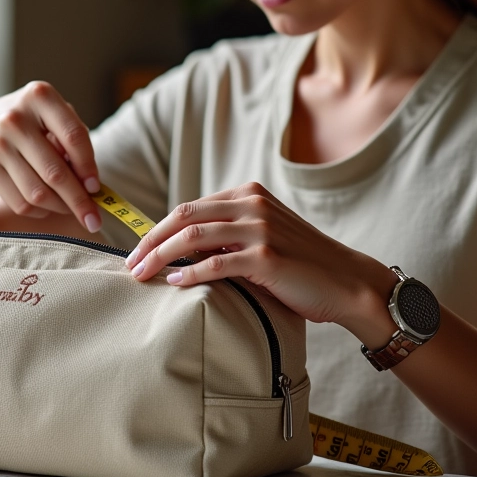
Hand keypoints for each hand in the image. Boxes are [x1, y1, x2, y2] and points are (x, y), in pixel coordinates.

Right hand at [0, 81, 102, 232]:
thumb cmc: (30, 122)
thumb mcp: (52, 115)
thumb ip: (74, 138)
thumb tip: (88, 182)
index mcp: (39, 97)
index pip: (73, 136)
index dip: (88, 166)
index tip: (96, 188)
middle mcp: (15, 118)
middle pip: (55, 172)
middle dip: (79, 201)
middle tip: (93, 219)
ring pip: (37, 193)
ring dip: (60, 208)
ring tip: (70, 210)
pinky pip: (19, 202)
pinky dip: (39, 211)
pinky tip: (47, 206)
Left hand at [124, 181, 396, 337]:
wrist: (347, 282)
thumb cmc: (300, 264)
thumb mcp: (261, 236)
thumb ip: (227, 234)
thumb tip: (179, 248)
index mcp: (248, 194)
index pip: (189, 207)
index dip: (158, 229)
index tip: (139, 249)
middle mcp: (252, 204)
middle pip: (184, 216)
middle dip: (150, 240)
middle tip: (129, 263)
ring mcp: (260, 227)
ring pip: (194, 237)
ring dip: (160, 256)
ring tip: (141, 274)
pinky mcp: (267, 256)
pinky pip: (216, 263)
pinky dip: (190, 272)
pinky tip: (174, 282)